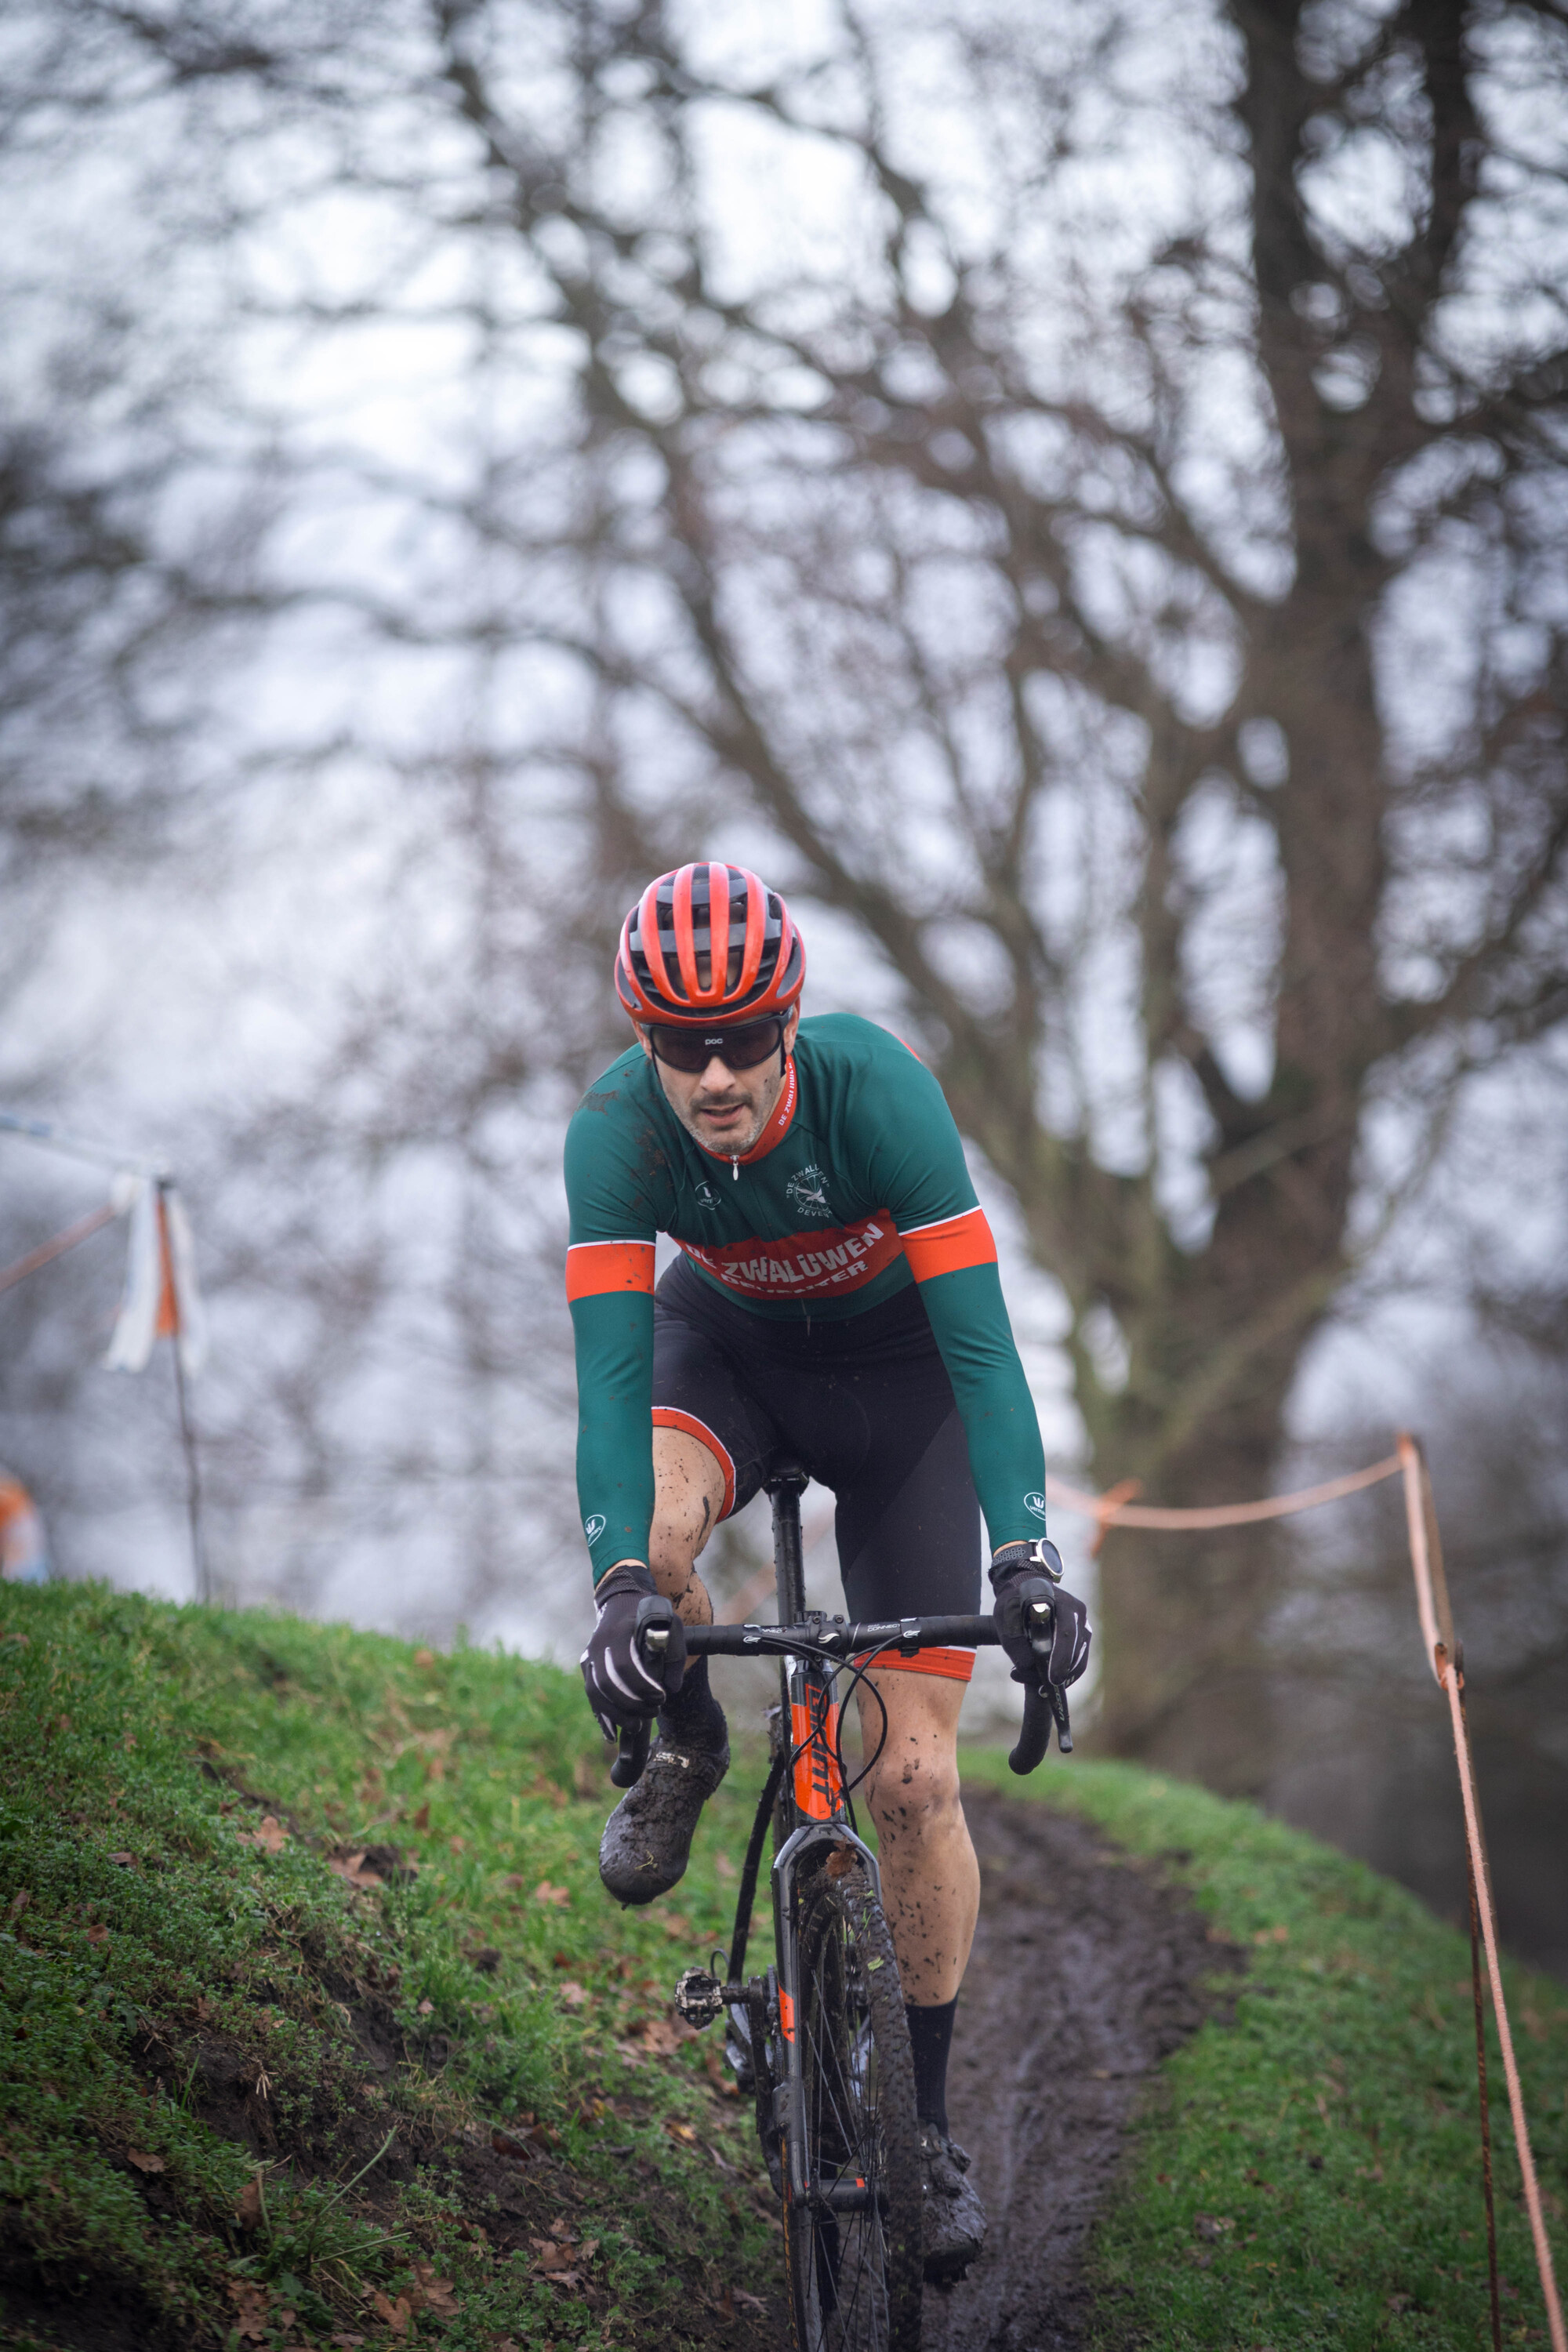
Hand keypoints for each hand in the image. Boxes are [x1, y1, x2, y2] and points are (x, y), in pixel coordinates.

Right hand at [580, 1562, 687, 1735]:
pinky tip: (612, 1735)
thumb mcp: (670, 1625)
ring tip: (636, 1726)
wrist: (622, 1601)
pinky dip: (601, 1716)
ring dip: (615, 1714)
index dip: (642, 1686)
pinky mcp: (587, 1667)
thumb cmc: (650, 1615)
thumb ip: (674, 1655)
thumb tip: (672, 1688)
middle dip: (629, 1704)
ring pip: (595, 1692)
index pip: (624, 1665)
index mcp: (618, 1632)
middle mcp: (598, 1645)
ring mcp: (589, 1656)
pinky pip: (591, 1695)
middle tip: (652, 1712)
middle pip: (606, 1683)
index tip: (661, 1697)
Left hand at [990, 1544, 1090, 1688]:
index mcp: (1061, 1602)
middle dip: (1060, 1672)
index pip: (1066, 1632)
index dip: (1060, 1657)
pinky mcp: (1081, 1636)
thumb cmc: (1014, 1601)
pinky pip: (1078, 1660)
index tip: (1051, 1677)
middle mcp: (1077, 1612)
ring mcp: (1082, 1624)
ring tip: (1039, 1687)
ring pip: (1079, 1658)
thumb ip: (1013, 1640)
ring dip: (1062, 1676)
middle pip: (1076, 1649)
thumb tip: (1028, 1666)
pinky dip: (1066, 1674)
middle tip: (1045, 1688)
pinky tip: (1047, 1683)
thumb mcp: (1005, 1615)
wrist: (1025, 1587)